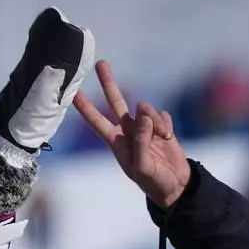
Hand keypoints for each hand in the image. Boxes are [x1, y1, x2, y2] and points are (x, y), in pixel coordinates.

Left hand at [74, 60, 191, 208]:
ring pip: (144, 108)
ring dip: (154, 121)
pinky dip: (165, 125)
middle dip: (108, 83)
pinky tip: (168, 138)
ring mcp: (144, 127)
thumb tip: (142, 115)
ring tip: (161, 139)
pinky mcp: (160, 126)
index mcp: (116, 142)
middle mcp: (127, 131)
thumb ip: (140, 142)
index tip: (73, 92)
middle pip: (115, 101)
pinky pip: (161, 114)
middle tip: (101, 64)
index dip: (85, 107)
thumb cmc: (153, 181)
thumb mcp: (142, 166)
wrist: (175, 184)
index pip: (96, 121)